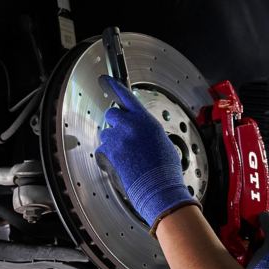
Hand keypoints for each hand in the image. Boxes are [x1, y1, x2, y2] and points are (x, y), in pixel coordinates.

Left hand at [96, 75, 198, 235]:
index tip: (105, 80)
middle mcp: (131, 126)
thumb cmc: (165, 169)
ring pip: (107, 134)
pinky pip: (103, 150)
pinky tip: (123, 164)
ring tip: (128, 156)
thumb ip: (147, 130)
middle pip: (112, 115)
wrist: (159, 188)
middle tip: (124, 136)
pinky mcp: (110, 153)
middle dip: (116, 124)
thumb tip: (139, 131)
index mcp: (146, 121)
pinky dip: (110, 157)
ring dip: (114, 142)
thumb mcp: (162, 142)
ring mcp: (119, 139)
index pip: (126, 97)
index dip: (113, 86)